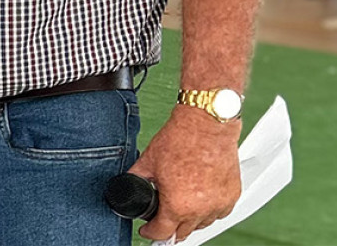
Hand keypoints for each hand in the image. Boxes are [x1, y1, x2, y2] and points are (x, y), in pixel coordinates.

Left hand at [130, 106, 241, 241]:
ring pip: (202, 224)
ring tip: (180, 205)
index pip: (163, 233)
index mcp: (178, 205)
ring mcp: (219, 204)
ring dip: (190, 220)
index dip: (151, 233)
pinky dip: (208, 210)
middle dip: (170, 228)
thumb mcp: (148, 161)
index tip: (147, 230)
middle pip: (183, 232)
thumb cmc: (180, 140)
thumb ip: (135, 177)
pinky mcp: (232, 195)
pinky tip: (199, 199)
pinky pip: (219, 213)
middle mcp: (201, 209)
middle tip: (162, 219)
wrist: (205, 125)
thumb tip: (127, 183)